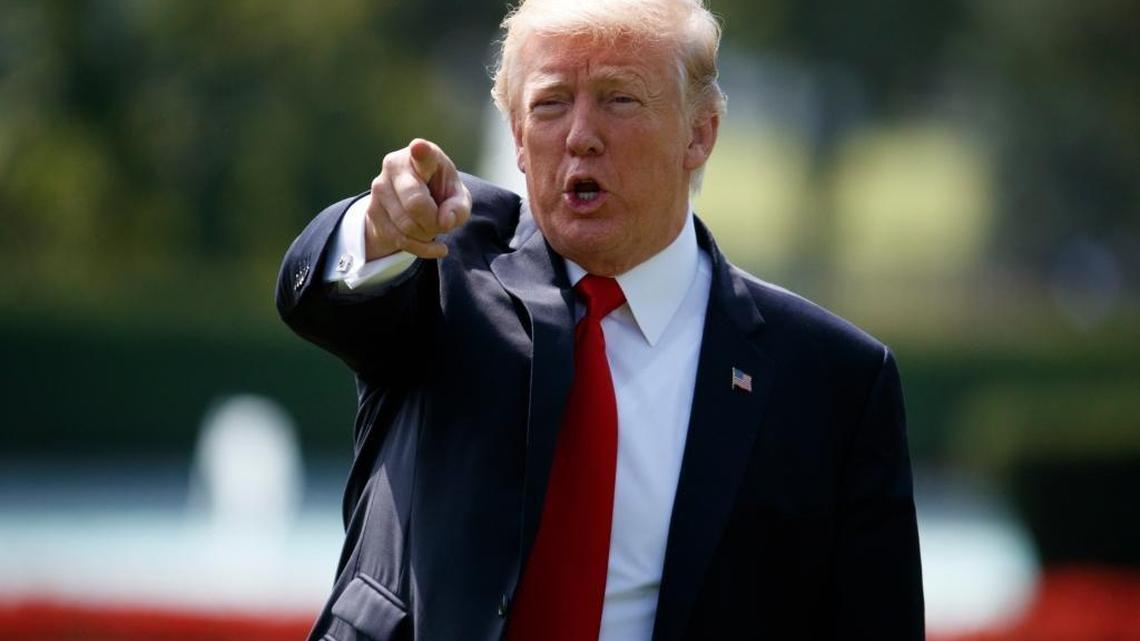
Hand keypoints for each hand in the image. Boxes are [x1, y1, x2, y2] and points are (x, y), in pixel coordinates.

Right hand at [364, 138, 471, 259]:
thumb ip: (459, 207)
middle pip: (415, 204)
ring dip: (427, 235)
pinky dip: (420, 248)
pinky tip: (433, 246)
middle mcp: (395, 165)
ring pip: (407, 225)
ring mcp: (379, 187)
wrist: (413, 205)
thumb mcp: (458, 198)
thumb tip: (445, 221)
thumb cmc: (440, 193)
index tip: (419, 147)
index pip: (422, 154)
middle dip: (433, 222)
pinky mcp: (372, 210)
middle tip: (441, 221)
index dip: (421, 152)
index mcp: (422, 156)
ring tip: (432, 227)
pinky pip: (398, 239)